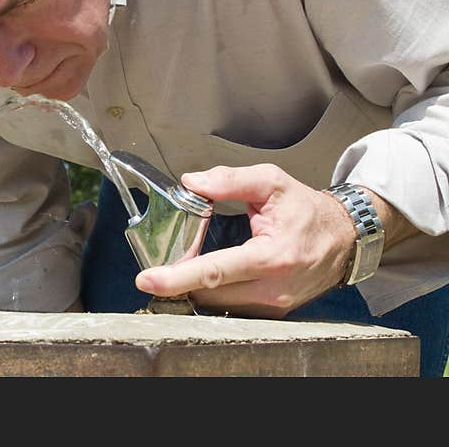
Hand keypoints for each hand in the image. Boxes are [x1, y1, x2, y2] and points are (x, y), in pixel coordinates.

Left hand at [135, 164, 357, 317]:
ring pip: (216, 305)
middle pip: (208, 294)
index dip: (177, 277)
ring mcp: (273, 306)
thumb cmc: (307, 210)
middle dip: (181, 278)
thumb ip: (229, 180)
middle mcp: (272, 288)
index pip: (215, 271)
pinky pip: (230, 308)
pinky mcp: (272, 313)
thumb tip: (191, 182)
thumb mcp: (271, 182)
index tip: (148, 279)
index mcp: (271, 256)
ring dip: (197, 286)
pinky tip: (212, 274)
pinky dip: (214, 292)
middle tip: (171, 256)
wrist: (345, 237)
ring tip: (194, 262)